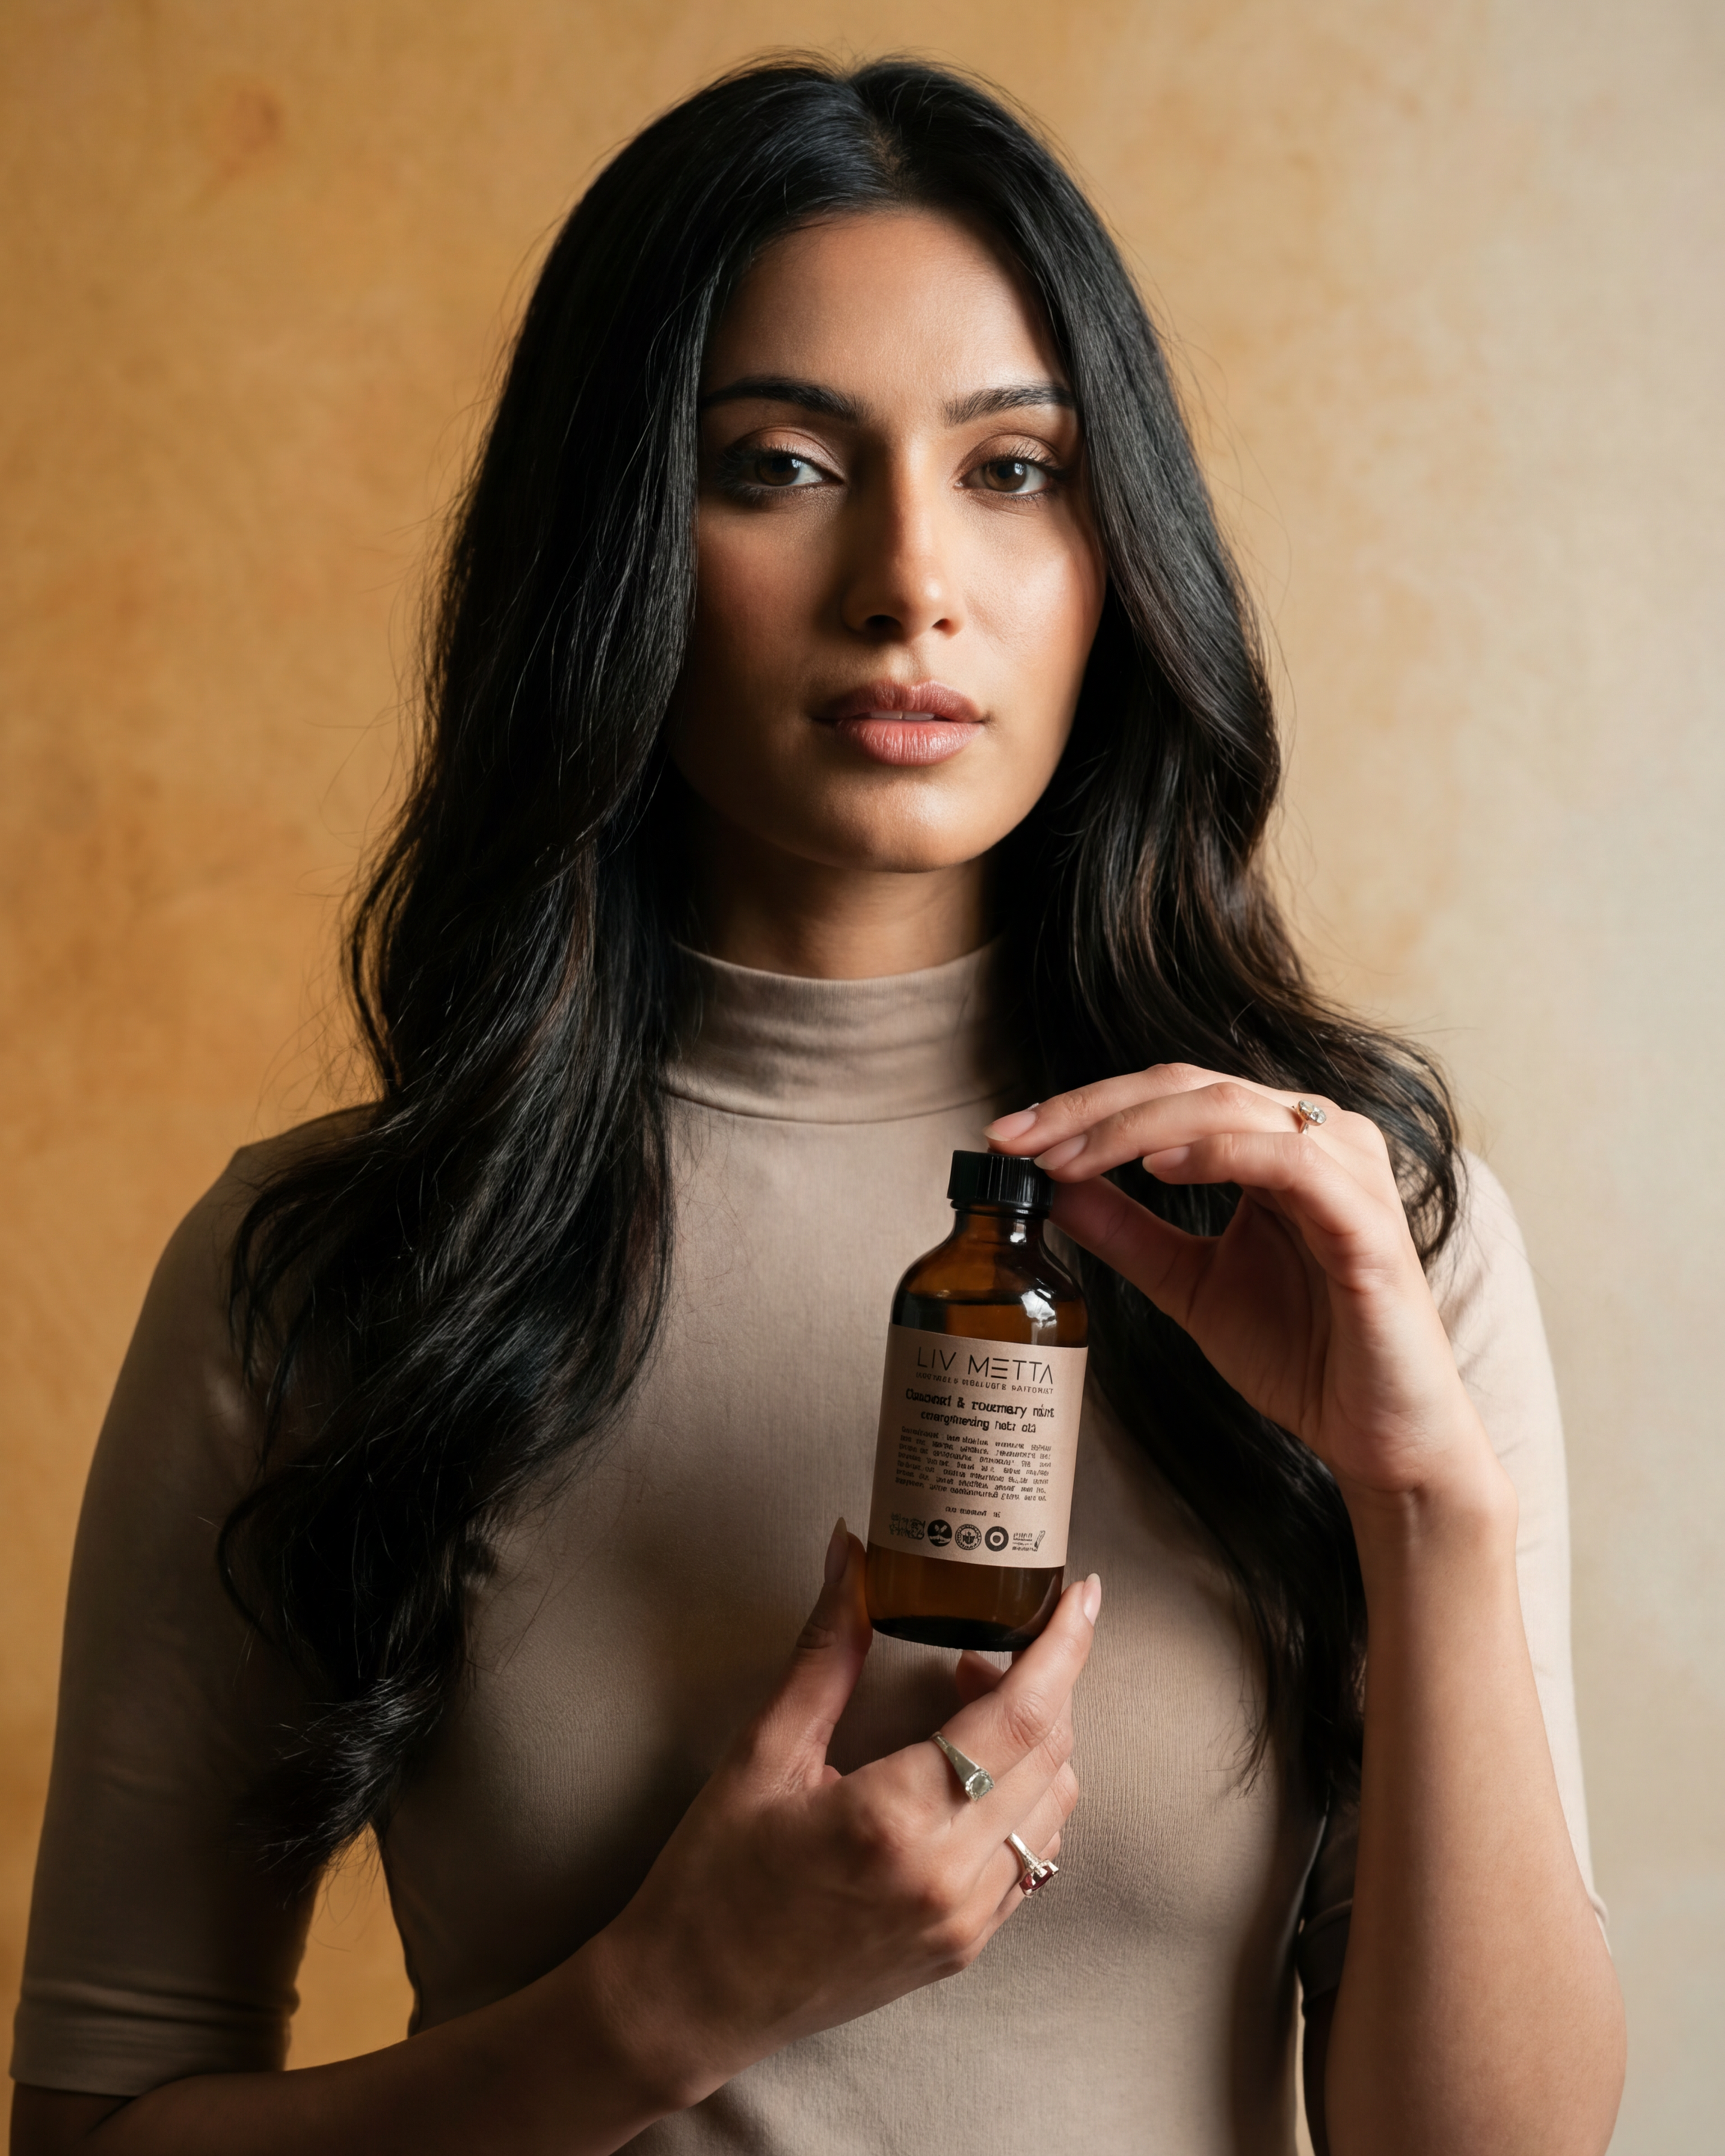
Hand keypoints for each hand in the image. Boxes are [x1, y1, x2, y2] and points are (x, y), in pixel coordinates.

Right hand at [594, 1523, 1099, 2109]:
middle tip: (983, 1642)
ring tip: (968, 1702)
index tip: (1083, 1593)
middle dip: (1043, 1682)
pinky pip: (1032, 1858)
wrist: (692, 2003)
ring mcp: (965, 1922)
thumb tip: (851, 1554)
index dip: (1064, 1646)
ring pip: (1054, 1808)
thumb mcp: (762, 1751)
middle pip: (1052, 1754)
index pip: (1023, 1716)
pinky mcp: (965, 1947)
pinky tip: (970, 1772)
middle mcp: (950, 1877)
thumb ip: (824, 1650)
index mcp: (898, 1820)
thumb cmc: (713, 1877)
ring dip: (1036, 1742)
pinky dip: (1025, 1798)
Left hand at [986, 1066, 1499, 1508]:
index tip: (1006, 1138)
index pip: (1170, 1093)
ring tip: (1066, 1157)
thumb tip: (1050, 1187)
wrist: (1377, 1435)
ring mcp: (1350, 1169)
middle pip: (1188, 1085)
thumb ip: (1127, 1232)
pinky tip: (1159, 1166)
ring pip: (1228, 1108)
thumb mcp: (1188, 1283)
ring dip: (1134, 1127)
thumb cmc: (1301, 1354)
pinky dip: (1220, 1153)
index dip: (1084, 1107)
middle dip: (1091, 1110)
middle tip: (1017, 1139)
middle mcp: (1319, 1135)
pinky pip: (1290, 1160)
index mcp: (1278, 1140)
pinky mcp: (1369, 1220)